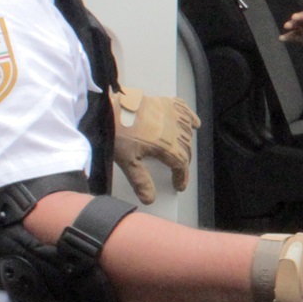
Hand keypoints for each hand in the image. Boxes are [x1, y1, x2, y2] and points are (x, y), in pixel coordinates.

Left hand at [111, 88, 198, 204]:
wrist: (108, 108)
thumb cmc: (117, 132)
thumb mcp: (127, 160)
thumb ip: (140, 180)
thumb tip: (149, 198)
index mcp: (166, 145)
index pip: (181, 164)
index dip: (182, 177)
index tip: (179, 185)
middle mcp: (174, 129)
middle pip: (186, 149)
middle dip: (184, 162)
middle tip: (177, 171)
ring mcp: (170, 114)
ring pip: (187, 132)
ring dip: (187, 143)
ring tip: (182, 152)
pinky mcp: (164, 102)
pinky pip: (185, 110)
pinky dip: (191, 117)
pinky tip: (194, 123)